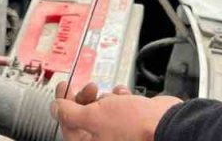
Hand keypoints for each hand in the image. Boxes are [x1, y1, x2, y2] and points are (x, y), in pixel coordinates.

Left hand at [51, 82, 182, 140]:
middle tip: (90, 88)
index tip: (64, 88)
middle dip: (86, 98)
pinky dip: (121, 99)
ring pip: (103, 110)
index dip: (63, 103)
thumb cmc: (134, 126)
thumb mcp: (93, 116)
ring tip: (113, 96)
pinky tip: (125, 96)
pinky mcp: (132, 123)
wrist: (166, 123)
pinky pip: (120, 108)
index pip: (67, 124)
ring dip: (106, 98)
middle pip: (84, 116)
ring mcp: (119, 133)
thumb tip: (55, 108)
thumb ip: (70, 112)